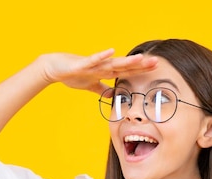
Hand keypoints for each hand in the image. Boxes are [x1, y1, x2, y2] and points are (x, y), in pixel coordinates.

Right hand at [38, 49, 158, 94]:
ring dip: (127, 61)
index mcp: (105, 72)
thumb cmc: (72, 75)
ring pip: (113, 62)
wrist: (55, 68)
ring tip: (141, 58)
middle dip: (140, 65)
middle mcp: (102, 66)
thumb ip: (102, 90)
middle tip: (156, 62)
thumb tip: (112, 95)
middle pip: (125, 66)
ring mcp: (94, 64)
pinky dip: (102, 56)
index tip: (156, 69)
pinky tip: (112, 51)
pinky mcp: (82, 64)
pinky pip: (94, 59)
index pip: (127, 71)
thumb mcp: (90, 85)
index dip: (140, 70)